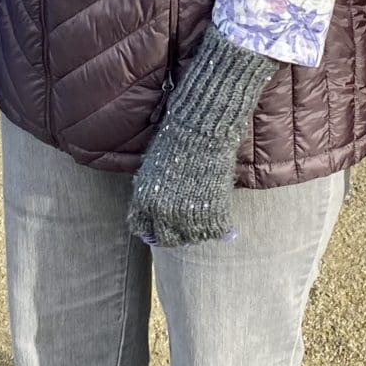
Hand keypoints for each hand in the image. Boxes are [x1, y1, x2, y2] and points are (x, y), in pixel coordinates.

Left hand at [126, 28, 273, 247]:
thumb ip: (155, 192)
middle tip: (189, 223)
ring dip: (199, 230)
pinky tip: (223, 220)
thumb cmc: (179, 138)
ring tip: (207, 218)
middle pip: (166, 239)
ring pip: (192, 238)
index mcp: (144, 200)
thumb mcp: (156, 168)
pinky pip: (215, 231)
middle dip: (176, 232)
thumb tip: (156, 210)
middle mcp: (161, 214)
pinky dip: (221, 227)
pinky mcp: (211, 213)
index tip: (164, 225)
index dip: (154, 228)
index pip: (142, 229)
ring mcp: (186, 216)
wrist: (202, 125)